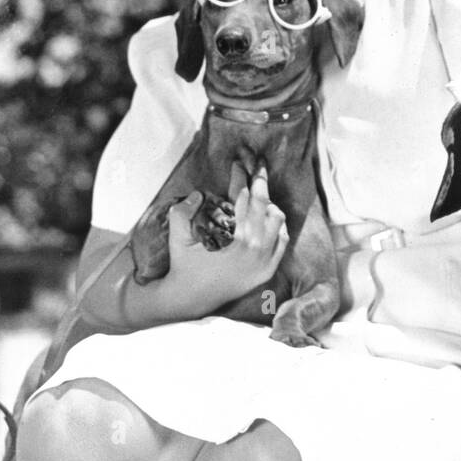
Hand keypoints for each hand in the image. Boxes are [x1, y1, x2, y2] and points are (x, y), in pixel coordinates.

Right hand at [166, 163, 287, 314]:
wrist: (191, 299)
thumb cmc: (184, 264)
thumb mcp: (178, 236)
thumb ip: (183, 211)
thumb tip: (199, 194)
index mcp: (233, 235)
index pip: (242, 196)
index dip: (241, 175)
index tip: (240, 162)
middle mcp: (253, 246)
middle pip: (263, 203)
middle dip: (259, 180)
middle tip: (257, 163)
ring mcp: (263, 259)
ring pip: (277, 220)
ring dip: (269, 203)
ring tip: (260, 193)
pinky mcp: (267, 270)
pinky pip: (282, 241)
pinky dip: (279, 226)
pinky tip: (270, 217)